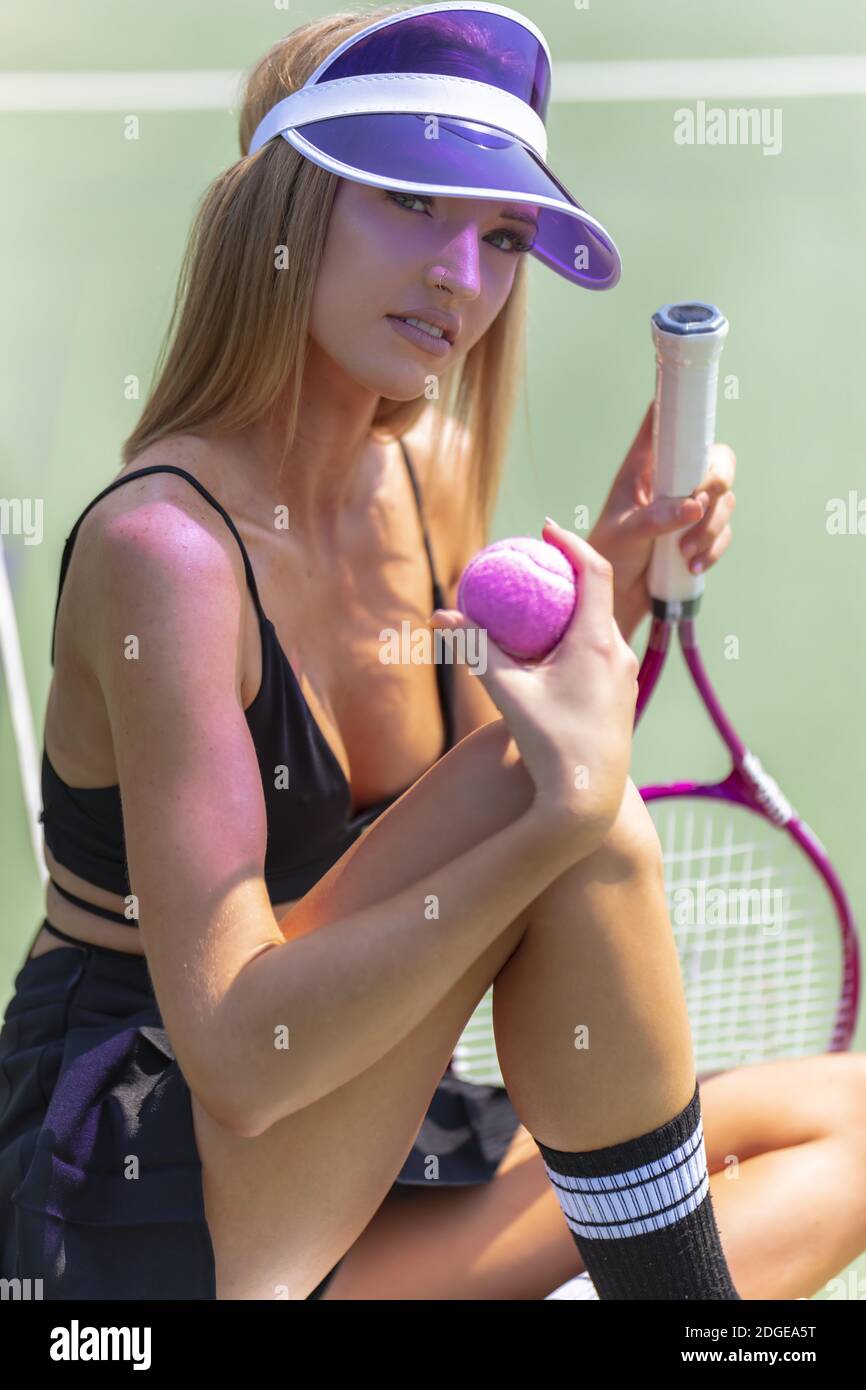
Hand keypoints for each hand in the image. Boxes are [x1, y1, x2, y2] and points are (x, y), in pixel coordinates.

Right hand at [431, 524, 638, 853]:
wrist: (588, 800)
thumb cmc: (549, 745)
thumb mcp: (507, 694)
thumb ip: (475, 650)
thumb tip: (441, 615)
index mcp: (597, 643)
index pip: (594, 572)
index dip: (571, 544)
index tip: (544, 530)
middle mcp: (618, 654)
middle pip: (598, 598)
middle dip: (566, 575)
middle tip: (532, 565)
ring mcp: (623, 678)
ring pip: (598, 628)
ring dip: (570, 611)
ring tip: (535, 607)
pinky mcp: (619, 699)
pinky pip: (597, 654)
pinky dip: (574, 640)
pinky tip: (546, 655)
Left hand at [588, 401, 736, 638]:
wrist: (614, 596)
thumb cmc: (608, 555)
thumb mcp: (625, 534)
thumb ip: (655, 519)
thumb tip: (694, 506)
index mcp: (645, 465)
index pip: (665, 421)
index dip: (683, 406)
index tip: (695, 405)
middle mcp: (670, 479)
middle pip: (715, 457)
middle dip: (717, 482)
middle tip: (702, 506)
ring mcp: (688, 506)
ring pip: (725, 498)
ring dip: (712, 526)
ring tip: (685, 552)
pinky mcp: (700, 532)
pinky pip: (724, 531)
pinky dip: (714, 548)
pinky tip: (693, 565)